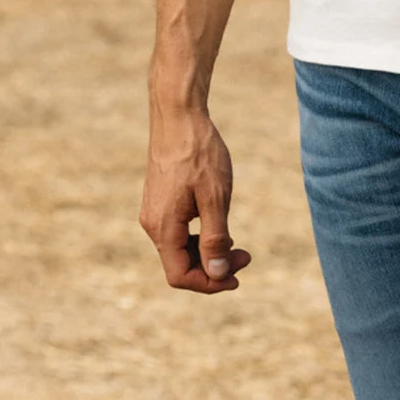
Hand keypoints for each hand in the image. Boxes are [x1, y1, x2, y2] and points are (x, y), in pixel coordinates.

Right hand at [140, 108, 250, 292]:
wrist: (179, 115)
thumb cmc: (199, 153)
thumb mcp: (215, 199)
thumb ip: (216, 239)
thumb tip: (218, 273)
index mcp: (163, 227)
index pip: (180, 276)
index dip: (209, 284)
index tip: (237, 278)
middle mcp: (153, 224)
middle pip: (181, 267)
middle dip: (215, 269)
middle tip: (246, 257)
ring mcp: (155, 214)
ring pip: (182, 252)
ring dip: (210, 255)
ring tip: (239, 246)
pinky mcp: (161, 204)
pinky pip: (180, 235)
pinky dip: (202, 240)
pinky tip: (221, 230)